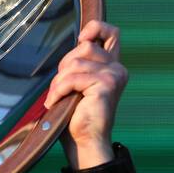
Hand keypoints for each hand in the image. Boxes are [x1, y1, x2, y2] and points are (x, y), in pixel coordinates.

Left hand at [43, 20, 127, 165]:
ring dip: (60, 81)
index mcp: (113, 66)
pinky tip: (55, 102)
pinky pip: (72, 78)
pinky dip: (59, 89)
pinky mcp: (105, 85)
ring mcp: (114, 76)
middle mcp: (117, 69)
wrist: (86, 143)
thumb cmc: (78, 116)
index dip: (94, 29)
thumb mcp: (78, 82)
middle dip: (65, 65)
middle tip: (60, 88)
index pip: (111, 32)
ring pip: (76, 61)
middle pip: (85, 46)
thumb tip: (77, 41)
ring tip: (56, 98)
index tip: (80, 40)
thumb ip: (80, 63)